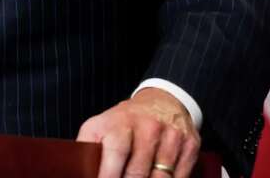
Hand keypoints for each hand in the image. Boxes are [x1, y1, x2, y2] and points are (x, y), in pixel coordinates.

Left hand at [77, 88, 200, 177]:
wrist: (162, 101)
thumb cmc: (124, 122)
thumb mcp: (100, 127)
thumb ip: (88, 149)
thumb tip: (79, 174)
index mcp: (120, 122)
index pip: (116, 152)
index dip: (108, 176)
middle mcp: (148, 127)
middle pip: (138, 172)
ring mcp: (171, 136)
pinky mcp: (190, 145)